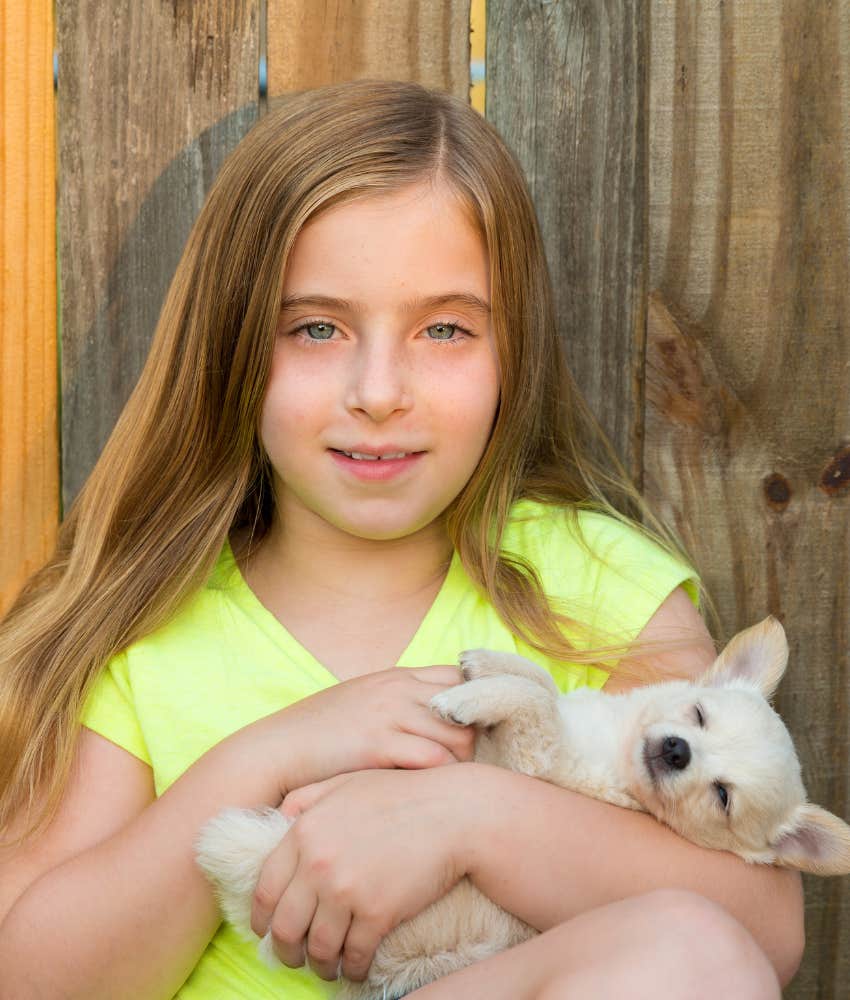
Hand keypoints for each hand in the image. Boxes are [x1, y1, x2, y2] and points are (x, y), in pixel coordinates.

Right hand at [250, 666, 474, 793]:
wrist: (276, 750)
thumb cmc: (320, 734)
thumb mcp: (364, 704)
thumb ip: (399, 704)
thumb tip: (435, 722)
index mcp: (397, 676)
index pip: (460, 677)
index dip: (477, 704)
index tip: (480, 733)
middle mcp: (399, 688)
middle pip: (468, 706)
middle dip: (477, 737)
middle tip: (474, 767)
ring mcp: (389, 713)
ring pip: (459, 733)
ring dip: (463, 762)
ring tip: (454, 785)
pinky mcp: (378, 743)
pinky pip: (433, 758)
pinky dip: (443, 776)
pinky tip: (434, 794)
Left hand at [250, 765, 481, 981]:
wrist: (454, 812)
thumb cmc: (402, 794)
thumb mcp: (347, 783)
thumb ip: (306, 798)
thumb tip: (279, 821)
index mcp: (305, 830)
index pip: (266, 889)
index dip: (263, 918)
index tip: (270, 930)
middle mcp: (319, 863)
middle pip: (285, 927)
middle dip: (287, 951)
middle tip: (295, 957)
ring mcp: (348, 890)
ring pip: (318, 949)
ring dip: (320, 965)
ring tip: (328, 966)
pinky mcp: (378, 914)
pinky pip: (354, 956)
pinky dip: (352, 968)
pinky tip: (357, 966)